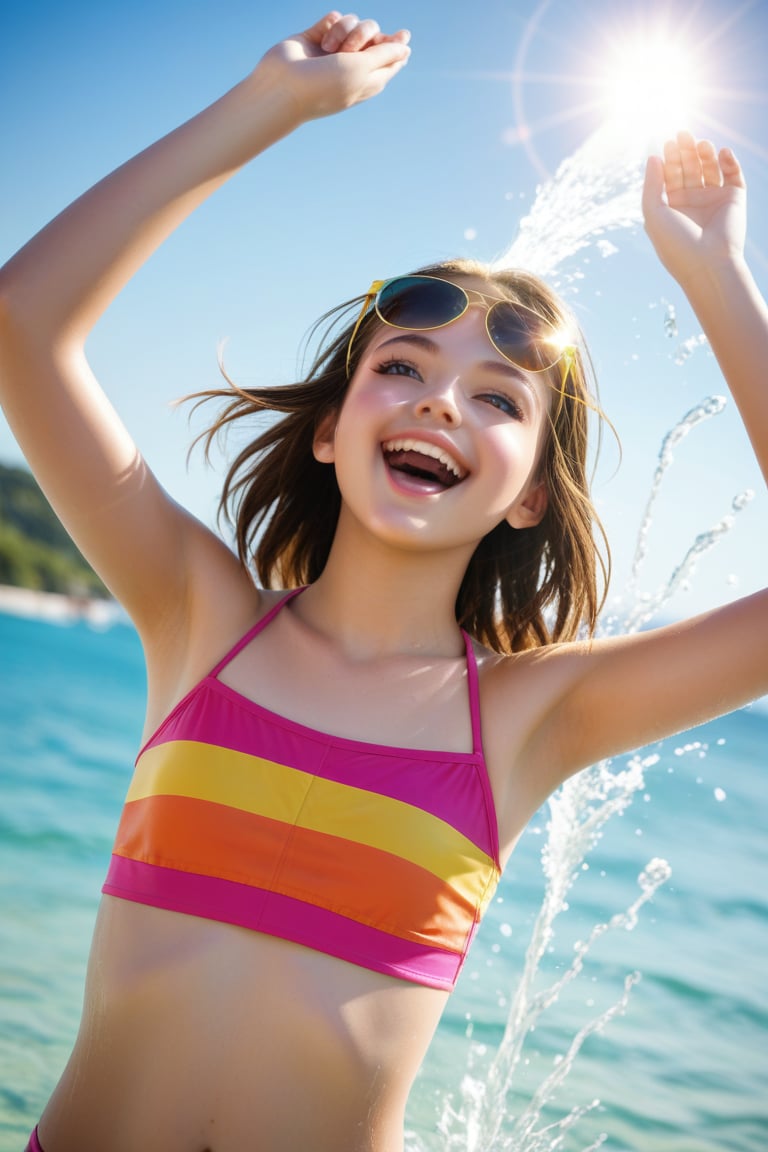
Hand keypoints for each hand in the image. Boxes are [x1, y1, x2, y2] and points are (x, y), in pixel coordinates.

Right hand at [254, 11, 410, 122]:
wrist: (282, 87)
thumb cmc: (324, 86)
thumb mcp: (361, 71)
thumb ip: (385, 56)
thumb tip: (406, 48)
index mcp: (366, 80)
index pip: (390, 59)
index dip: (396, 46)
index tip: (402, 35)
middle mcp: (351, 64)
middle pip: (373, 34)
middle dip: (365, 35)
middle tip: (351, 49)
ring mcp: (333, 51)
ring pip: (353, 22)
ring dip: (344, 30)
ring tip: (329, 47)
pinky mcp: (316, 37)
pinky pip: (333, 18)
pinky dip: (330, 24)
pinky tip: (321, 37)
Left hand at [642, 131, 746, 286]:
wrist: (707, 264)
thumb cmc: (676, 244)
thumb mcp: (654, 214)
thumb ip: (651, 185)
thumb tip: (653, 157)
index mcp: (673, 207)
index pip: (671, 175)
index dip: (669, 158)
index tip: (668, 143)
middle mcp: (693, 202)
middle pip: (690, 168)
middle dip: (685, 151)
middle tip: (682, 134)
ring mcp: (714, 199)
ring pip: (710, 168)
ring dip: (705, 153)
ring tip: (700, 142)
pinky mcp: (734, 199)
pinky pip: (733, 174)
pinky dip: (728, 161)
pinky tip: (721, 152)